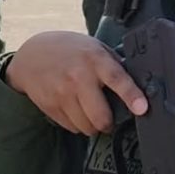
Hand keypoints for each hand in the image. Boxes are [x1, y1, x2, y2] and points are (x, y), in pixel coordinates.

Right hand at [5, 31, 147, 134]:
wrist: (32, 55)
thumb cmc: (69, 50)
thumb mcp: (95, 47)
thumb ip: (112, 64)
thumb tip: (136, 82)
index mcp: (95, 60)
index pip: (117, 79)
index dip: (131, 96)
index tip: (142, 108)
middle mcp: (79, 77)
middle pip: (100, 116)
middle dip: (109, 123)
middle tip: (110, 119)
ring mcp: (63, 94)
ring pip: (86, 127)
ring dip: (93, 125)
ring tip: (91, 112)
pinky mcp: (51, 106)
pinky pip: (72, 128)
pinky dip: (78, 124)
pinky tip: (75, 109)